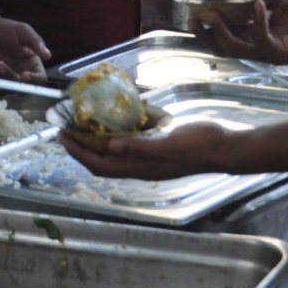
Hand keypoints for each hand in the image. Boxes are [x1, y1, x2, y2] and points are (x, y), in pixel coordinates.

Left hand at [0, 18, 49, 82]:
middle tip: (1, 64)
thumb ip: (36, 42)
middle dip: (12, 78)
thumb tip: (48, 55)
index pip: (40, 78)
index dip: (34, 80)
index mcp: (32, 64)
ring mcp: (5, 78)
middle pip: (22, 87)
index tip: (25, 75)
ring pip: (6, 88)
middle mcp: (20, 73)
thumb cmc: (6, 28)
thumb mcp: (23, 31)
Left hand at [60, 122, 232, 180]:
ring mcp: (149, 158)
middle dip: (81, 146)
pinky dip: (118, 133)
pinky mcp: (158, 147)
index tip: (63, 136)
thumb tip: (111, 146)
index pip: (100, 164)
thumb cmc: (199, 146)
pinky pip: (131, 142)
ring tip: (83, 123)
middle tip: (66, 128)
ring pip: (114, 152)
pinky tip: (117, 118)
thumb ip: (141, 147)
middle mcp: (140, 166)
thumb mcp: (170, 145)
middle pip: (102, 160)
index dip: (79, 152)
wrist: (224, 148)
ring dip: (96, 140)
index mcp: (140, 168)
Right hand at [193, 0, 287, 64]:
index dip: (206, 26)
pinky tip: (257, 3)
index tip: (192, 11)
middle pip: (221, 47)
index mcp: (253, 36)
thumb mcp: (276, 1)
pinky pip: (260, 38)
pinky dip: (257, 19)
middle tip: (191, 20)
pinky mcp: (277, 52)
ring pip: (234, 48)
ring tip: (213, 14)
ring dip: (221, 31)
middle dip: (204, 35)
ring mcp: (265, 53)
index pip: (223, 34)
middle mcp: (256, 48)